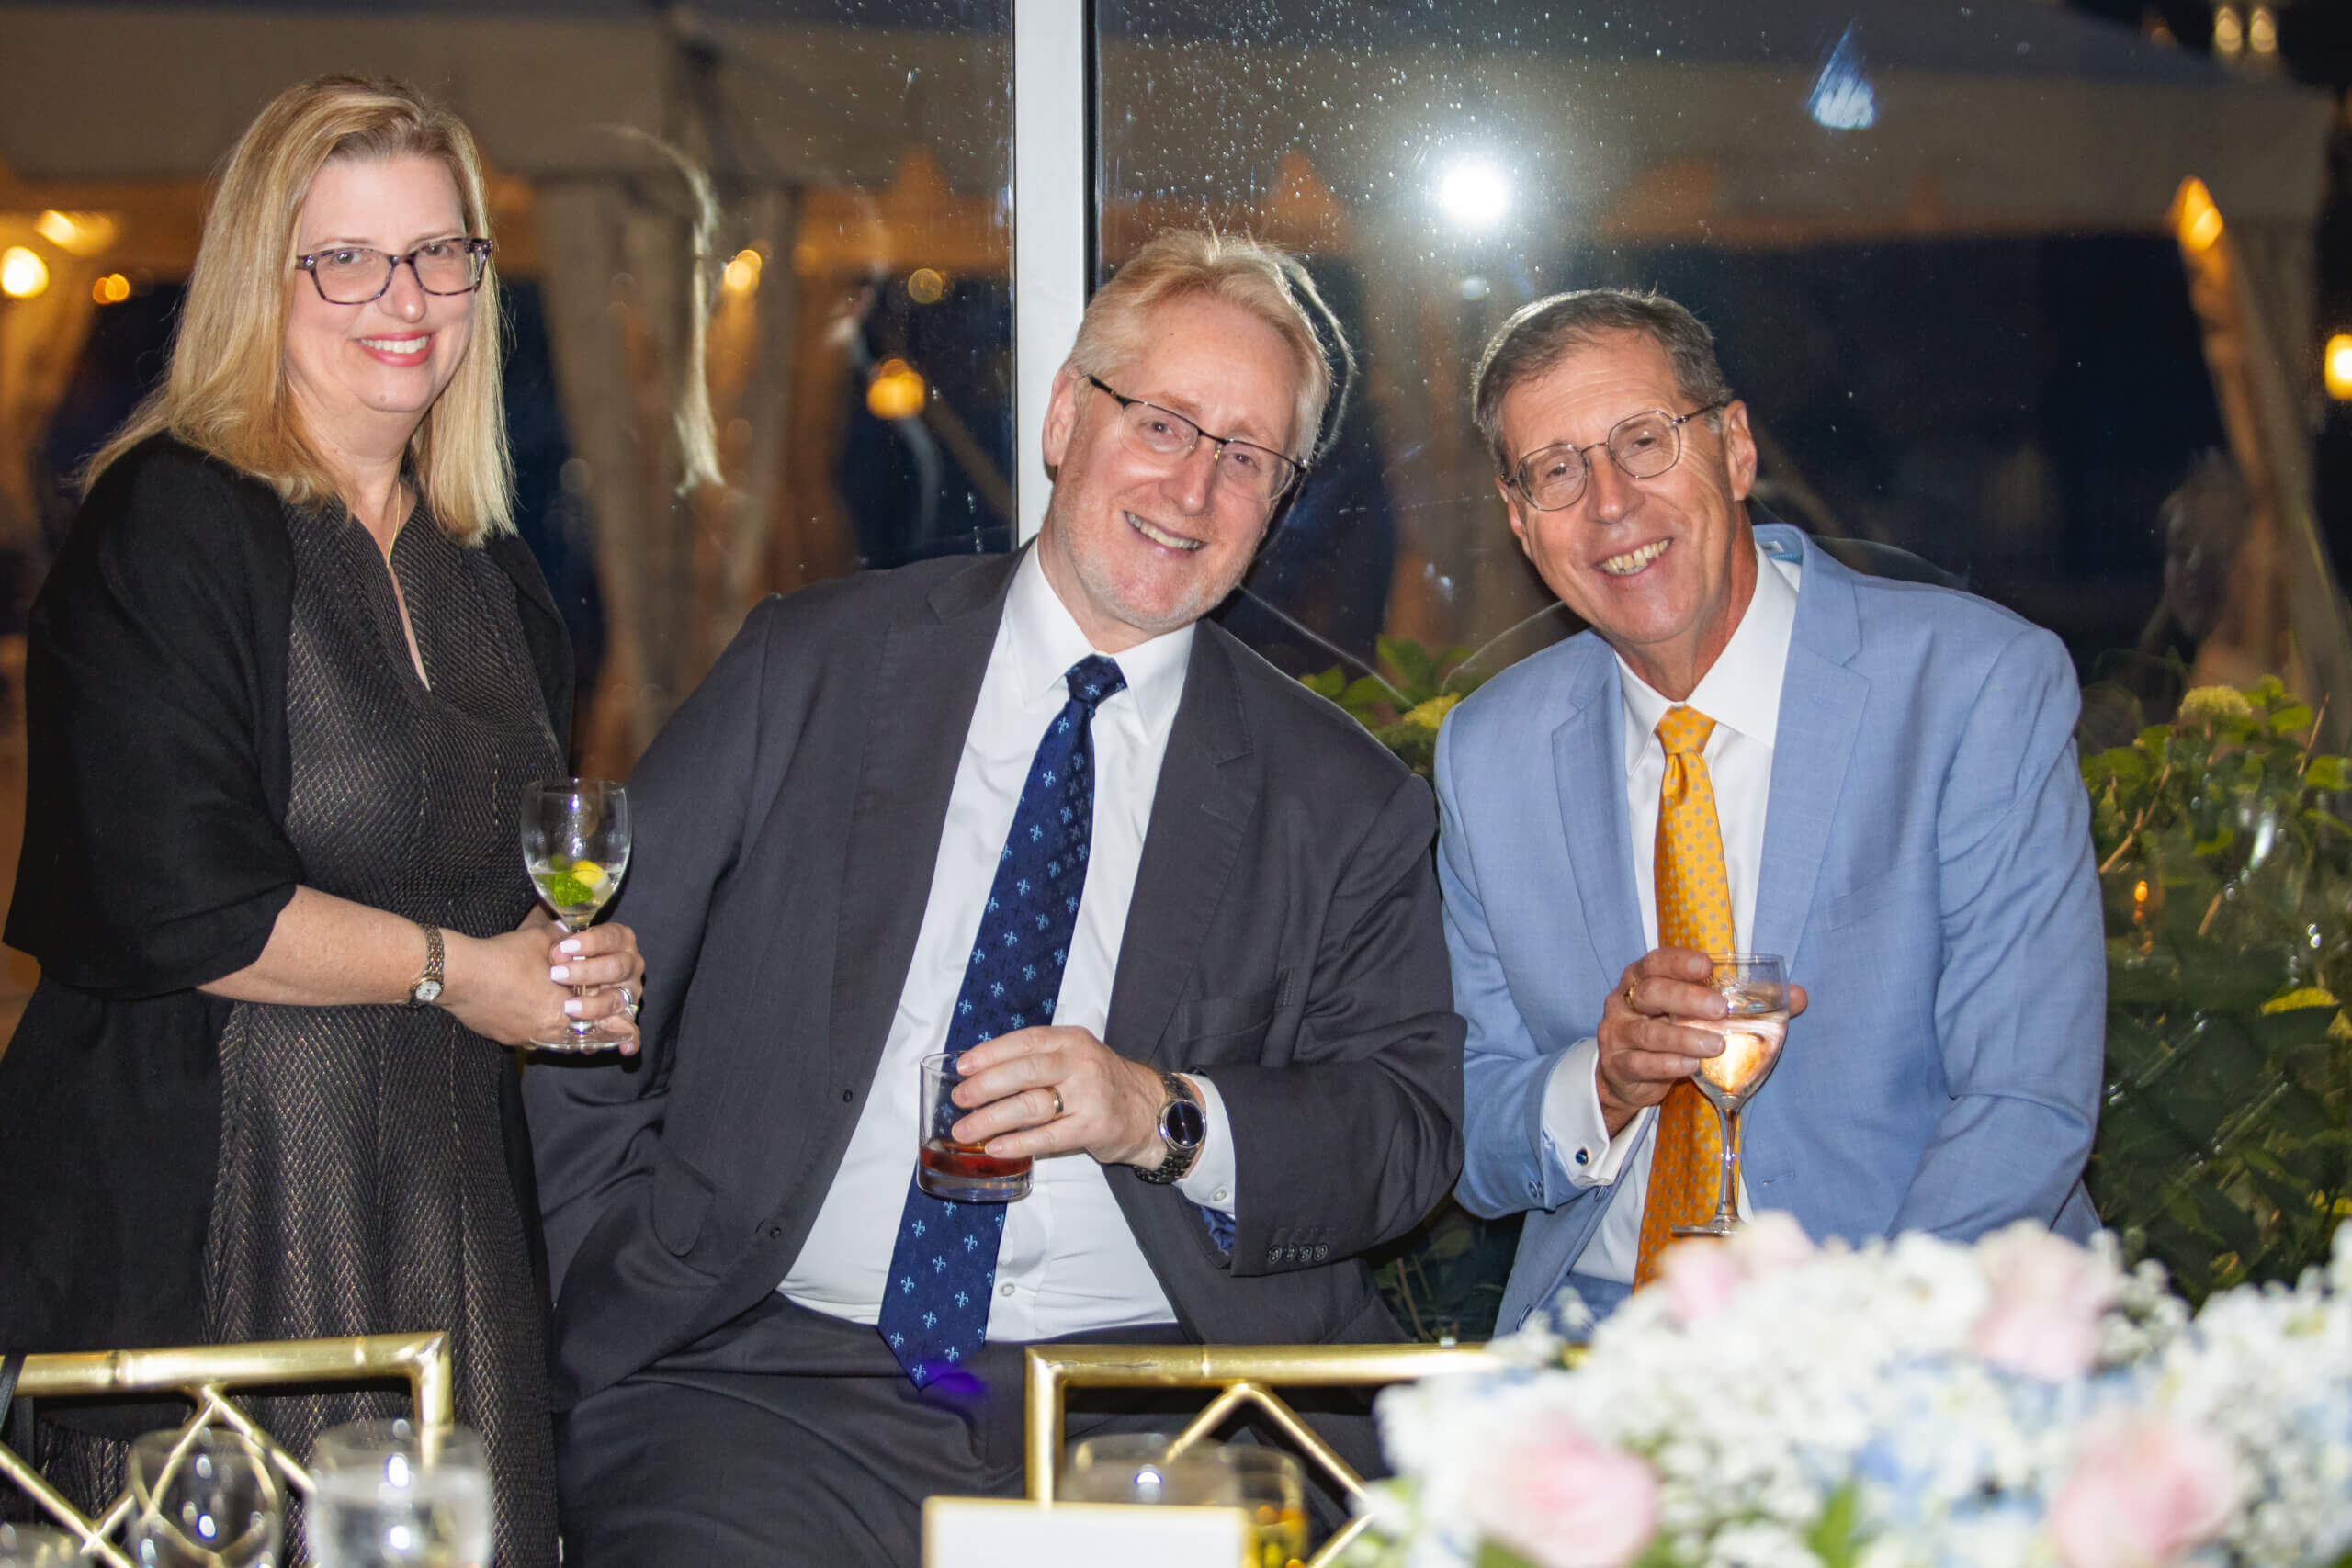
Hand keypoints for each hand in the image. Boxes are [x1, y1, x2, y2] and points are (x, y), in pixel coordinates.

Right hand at [441, 916, 645, 1054]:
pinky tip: (543, 1025)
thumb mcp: (543, 941)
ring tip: (581, 1035)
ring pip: (558, 1043)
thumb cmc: (504, 957)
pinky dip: (544, 1034)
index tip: (630, 1037)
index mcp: (564, 1009)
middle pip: (582, 1040)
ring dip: (571, 1037)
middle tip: (610, 1037)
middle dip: (596, 1035)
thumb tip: (570, 931)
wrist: (459, 975)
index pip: (602, 1024)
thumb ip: (565, 939)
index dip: (617, 1028)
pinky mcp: (505, 1038)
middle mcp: (547, 1030)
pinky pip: (533, 1040)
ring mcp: (524, 1037)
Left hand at [947, 1026, 1168, 1168]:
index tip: (962, 1067)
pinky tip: (996, 1148)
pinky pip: (1047, 1136)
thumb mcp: (1075, 1057)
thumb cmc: (1100, 1084)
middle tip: (959, 1099)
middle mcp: (1081, 1063)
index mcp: (1072, 1041)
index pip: (1025, 1041)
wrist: (1150, 1110)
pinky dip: (1017, 1143)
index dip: (990, 1053)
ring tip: (966, 1130)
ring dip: (992, 1119)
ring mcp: (1088, 1096)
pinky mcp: (1092, 1127)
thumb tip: (982, 1072)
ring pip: (1030, 1105)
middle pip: (1024, 1072)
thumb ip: (1038, 1059)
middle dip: (985, 1086)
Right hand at [1599, 947, 1807, 1135]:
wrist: (1629, 1074)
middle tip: (1721, 1009)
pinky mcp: (1619, 1065)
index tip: (1706, 965)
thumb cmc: (1670, 1030)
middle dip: (1686, 998)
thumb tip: (1799, 997)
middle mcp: (1625, 1002)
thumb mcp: (1699, 1012)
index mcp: (1642, 978)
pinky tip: (1691, 1067)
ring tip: (1716, 1045)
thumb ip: (1745, 1002)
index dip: (1677, 961)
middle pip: (1650, 992)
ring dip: (1682, 1038)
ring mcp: (1618, 1033)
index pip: (1655, 962)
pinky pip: (1641, 1064)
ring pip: (1646, 1032)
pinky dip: (1667, 1065)